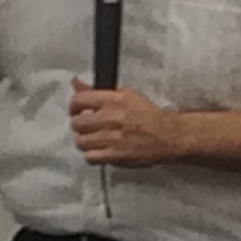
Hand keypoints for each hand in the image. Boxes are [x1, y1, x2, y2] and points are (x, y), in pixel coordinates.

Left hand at [69, 82, 189, 166]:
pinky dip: (92, 155)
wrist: (167, 135)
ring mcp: (111, 138)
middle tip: (86, 127)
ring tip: (93, 139)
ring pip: (81, 142)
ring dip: (85, 141)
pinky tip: (99, 151)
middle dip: (79, 125)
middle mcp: (110, 118)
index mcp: (112, 100)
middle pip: (76, 123)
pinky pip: (90, 157)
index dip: (73, 106)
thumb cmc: (148, 115)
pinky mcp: (115, 155)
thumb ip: (96, 91)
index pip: (78, 100)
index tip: (76, 110)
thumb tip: (76, 83)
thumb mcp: (124, 95)